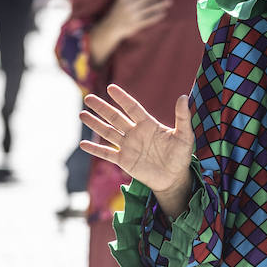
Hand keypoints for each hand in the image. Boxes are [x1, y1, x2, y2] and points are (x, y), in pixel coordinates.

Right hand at [79, 84, 193, 200]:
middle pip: (115, 117)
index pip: (132, 108)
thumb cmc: (181, 156)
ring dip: (95, 124)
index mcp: (148, 124)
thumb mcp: (185, 136)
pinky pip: (107, 154)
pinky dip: (95, 149)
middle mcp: (135, 133)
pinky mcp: (124, 161)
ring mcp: (128, 147)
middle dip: (102, 108)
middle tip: (88, 98)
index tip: (111, 88)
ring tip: (82, 114)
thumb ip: (183, 117)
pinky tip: (83, 145)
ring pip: (108, 132)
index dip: (122, 98)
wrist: (174, 178)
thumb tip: (183, 97)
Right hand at [107, 0, 171, 42]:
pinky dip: (156, 17)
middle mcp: (129, 6)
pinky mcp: (135, 25)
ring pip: (149, 9)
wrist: (110, 27)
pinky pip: (148, 20)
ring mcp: (133, 16)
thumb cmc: (117, 10)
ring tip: (169, 1)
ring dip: (160, 4)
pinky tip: (164, 13)